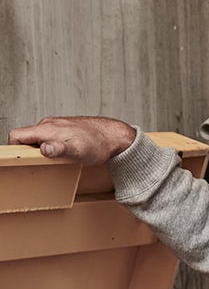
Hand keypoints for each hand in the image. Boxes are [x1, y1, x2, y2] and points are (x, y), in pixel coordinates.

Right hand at [9, 116, 135, 164]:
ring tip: (55, 160)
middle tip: (40, 164)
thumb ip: (59, 149)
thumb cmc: (98, 144)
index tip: (21, 160)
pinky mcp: (63, 130)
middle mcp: (49, 125)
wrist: (113, 136)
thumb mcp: (78, 151)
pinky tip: (63, 155)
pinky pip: (49, 138)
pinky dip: (51, 147)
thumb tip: (44, 148)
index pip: (17, 135)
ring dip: (41, 150)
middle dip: (28, 151)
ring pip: (38, 138)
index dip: (14, 148)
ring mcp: (56, 126)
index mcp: (47, 129)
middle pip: (26, 137)